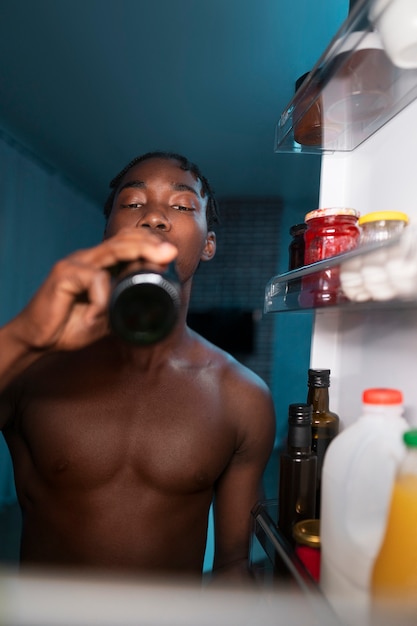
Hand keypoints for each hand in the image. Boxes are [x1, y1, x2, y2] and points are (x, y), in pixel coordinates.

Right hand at [9, 229, 177, 351]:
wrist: (38, 338)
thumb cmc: (70, 325)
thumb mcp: (107, 317)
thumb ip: (125, 308)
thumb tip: (152, 309)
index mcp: (99, 264)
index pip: (127, 242)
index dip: (150, 244)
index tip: (171, 255)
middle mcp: (88, 258)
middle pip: (123, 240)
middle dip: (150, 243)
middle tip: (170, 253)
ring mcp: (75, 263)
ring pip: (112, 250)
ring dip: (138, 254)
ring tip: (157, 264)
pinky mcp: (63, 275)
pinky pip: (94, 278)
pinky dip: (103, 298)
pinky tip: (98, 315)